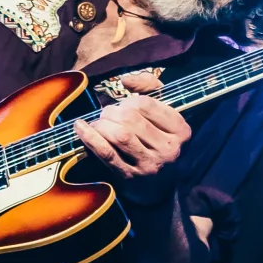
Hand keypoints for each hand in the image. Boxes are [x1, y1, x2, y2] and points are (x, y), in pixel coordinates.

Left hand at [74, 70, 191, 177]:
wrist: (162, 182)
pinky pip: (106, 153)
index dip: (128, 101)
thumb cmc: (159, 137)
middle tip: (107, 114)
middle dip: (112, 112)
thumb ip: (149, 87)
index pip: (146, 104)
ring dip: (102, 124)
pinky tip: (81, 127)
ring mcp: (150, 165)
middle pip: (130, 119)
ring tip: (99, 123)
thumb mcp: (164, 110)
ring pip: (119, 135)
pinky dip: (90, 138)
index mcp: (181, 130)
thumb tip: (125, 80)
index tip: (123, 106)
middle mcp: (169, 149)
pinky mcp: (131, 177)